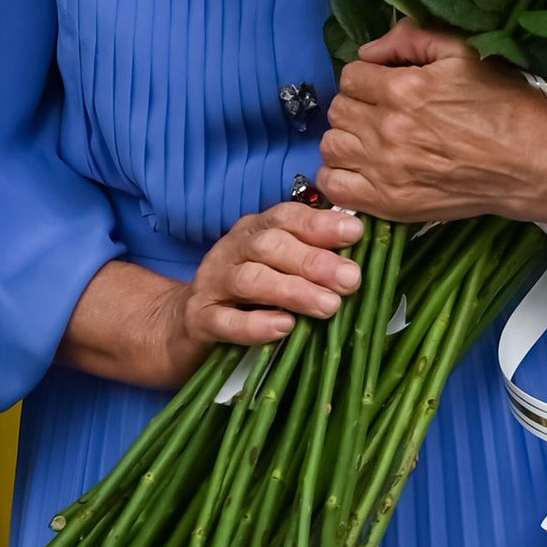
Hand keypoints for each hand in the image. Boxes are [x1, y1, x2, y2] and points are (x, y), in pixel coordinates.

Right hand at [55, 207, 362, 388]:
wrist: (183, 328)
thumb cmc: (247, 299)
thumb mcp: (279, 271)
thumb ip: (312, 260)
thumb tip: (363, 258)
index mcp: (256, 232)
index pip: (286, 218)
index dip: (319, 223)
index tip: (355, 232)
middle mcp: (232, 251)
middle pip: (270, 246)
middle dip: (313, 260)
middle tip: (351, 279)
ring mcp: (212, 284)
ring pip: (250, 280)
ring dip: (291, 290)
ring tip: (328, 306)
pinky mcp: (199, 320)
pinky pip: (224, 320)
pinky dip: (255, 324)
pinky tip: (283, 327)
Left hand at [318, 26, 546, 252]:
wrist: (531, 164)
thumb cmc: (504, 105)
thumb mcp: (464, 53)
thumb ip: (412, 39)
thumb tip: (369, 50)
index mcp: (402, 90)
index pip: (350, 75)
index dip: (367, 76)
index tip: (385, 84)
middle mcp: (387, 130)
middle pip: (339, 110)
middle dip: (358, 104)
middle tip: (384, 111)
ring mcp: (385, 171)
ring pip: (331, 146)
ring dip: (348, 138)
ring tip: (373, 140)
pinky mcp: (389, 203)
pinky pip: (334, 187)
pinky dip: (340, 176)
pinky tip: (363, 168)